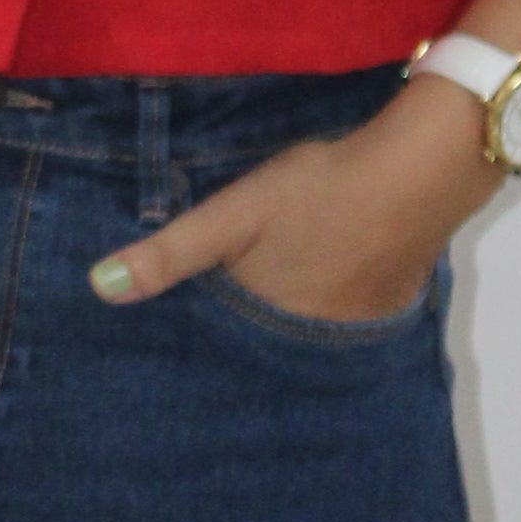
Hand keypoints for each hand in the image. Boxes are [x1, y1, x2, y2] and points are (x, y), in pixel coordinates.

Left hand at [86, 85, 495, 327]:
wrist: (422, 170)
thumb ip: (171, 252)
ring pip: (300, 335)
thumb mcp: (235, 213)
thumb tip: (98, 289)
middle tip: (204, 329)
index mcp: (268, 324)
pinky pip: (339, 321)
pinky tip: (310, 289)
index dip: (193, 346)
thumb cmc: (319, 191)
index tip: (160, 350)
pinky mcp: (386, 306)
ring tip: (249, 313)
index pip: (219, 350)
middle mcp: (311, 342)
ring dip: (278, 328)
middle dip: (234, 343)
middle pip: (261, 347)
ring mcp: (355, 326)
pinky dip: (319, 311)